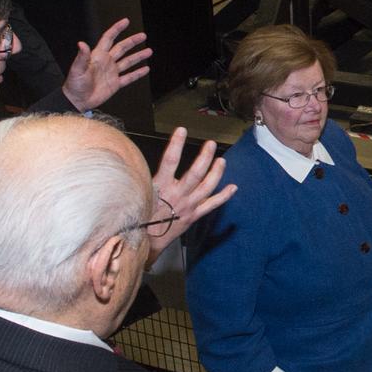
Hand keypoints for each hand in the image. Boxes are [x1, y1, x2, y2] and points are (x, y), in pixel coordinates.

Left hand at [61, 17, 151, 111]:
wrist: (78, 101)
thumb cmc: (74, 85)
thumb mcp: (77, 69)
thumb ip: (82, 57)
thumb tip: (82, 44)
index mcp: (98, 56)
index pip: (109, 38)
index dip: (117, 29)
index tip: (126, 22)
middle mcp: (106, 62)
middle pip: (122, 48)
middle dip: (132, 41)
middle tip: (143, 36)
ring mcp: (112, 72)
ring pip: (128, 61)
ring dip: (138, 56)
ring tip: (149, 51)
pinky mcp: (115, 84)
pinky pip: (129, 77)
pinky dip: (137, 73)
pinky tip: (145, 69)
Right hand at [150, 127, 236, 254]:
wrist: (145, 242)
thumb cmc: (139, 215)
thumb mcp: (138, 193)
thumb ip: (147, 178)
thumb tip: (145, 161)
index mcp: (161, 187)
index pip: (170, 160)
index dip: (176, 144)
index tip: (182, 130)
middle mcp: (178, 195)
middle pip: (195, 173)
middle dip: (204, 157)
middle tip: (211, 144)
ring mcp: (188, 206)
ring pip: (207, 187)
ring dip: (216, 172)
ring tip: (222, 160)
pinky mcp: (194, 216)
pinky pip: (212, 205)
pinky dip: (224, 196)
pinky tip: (233, 187)